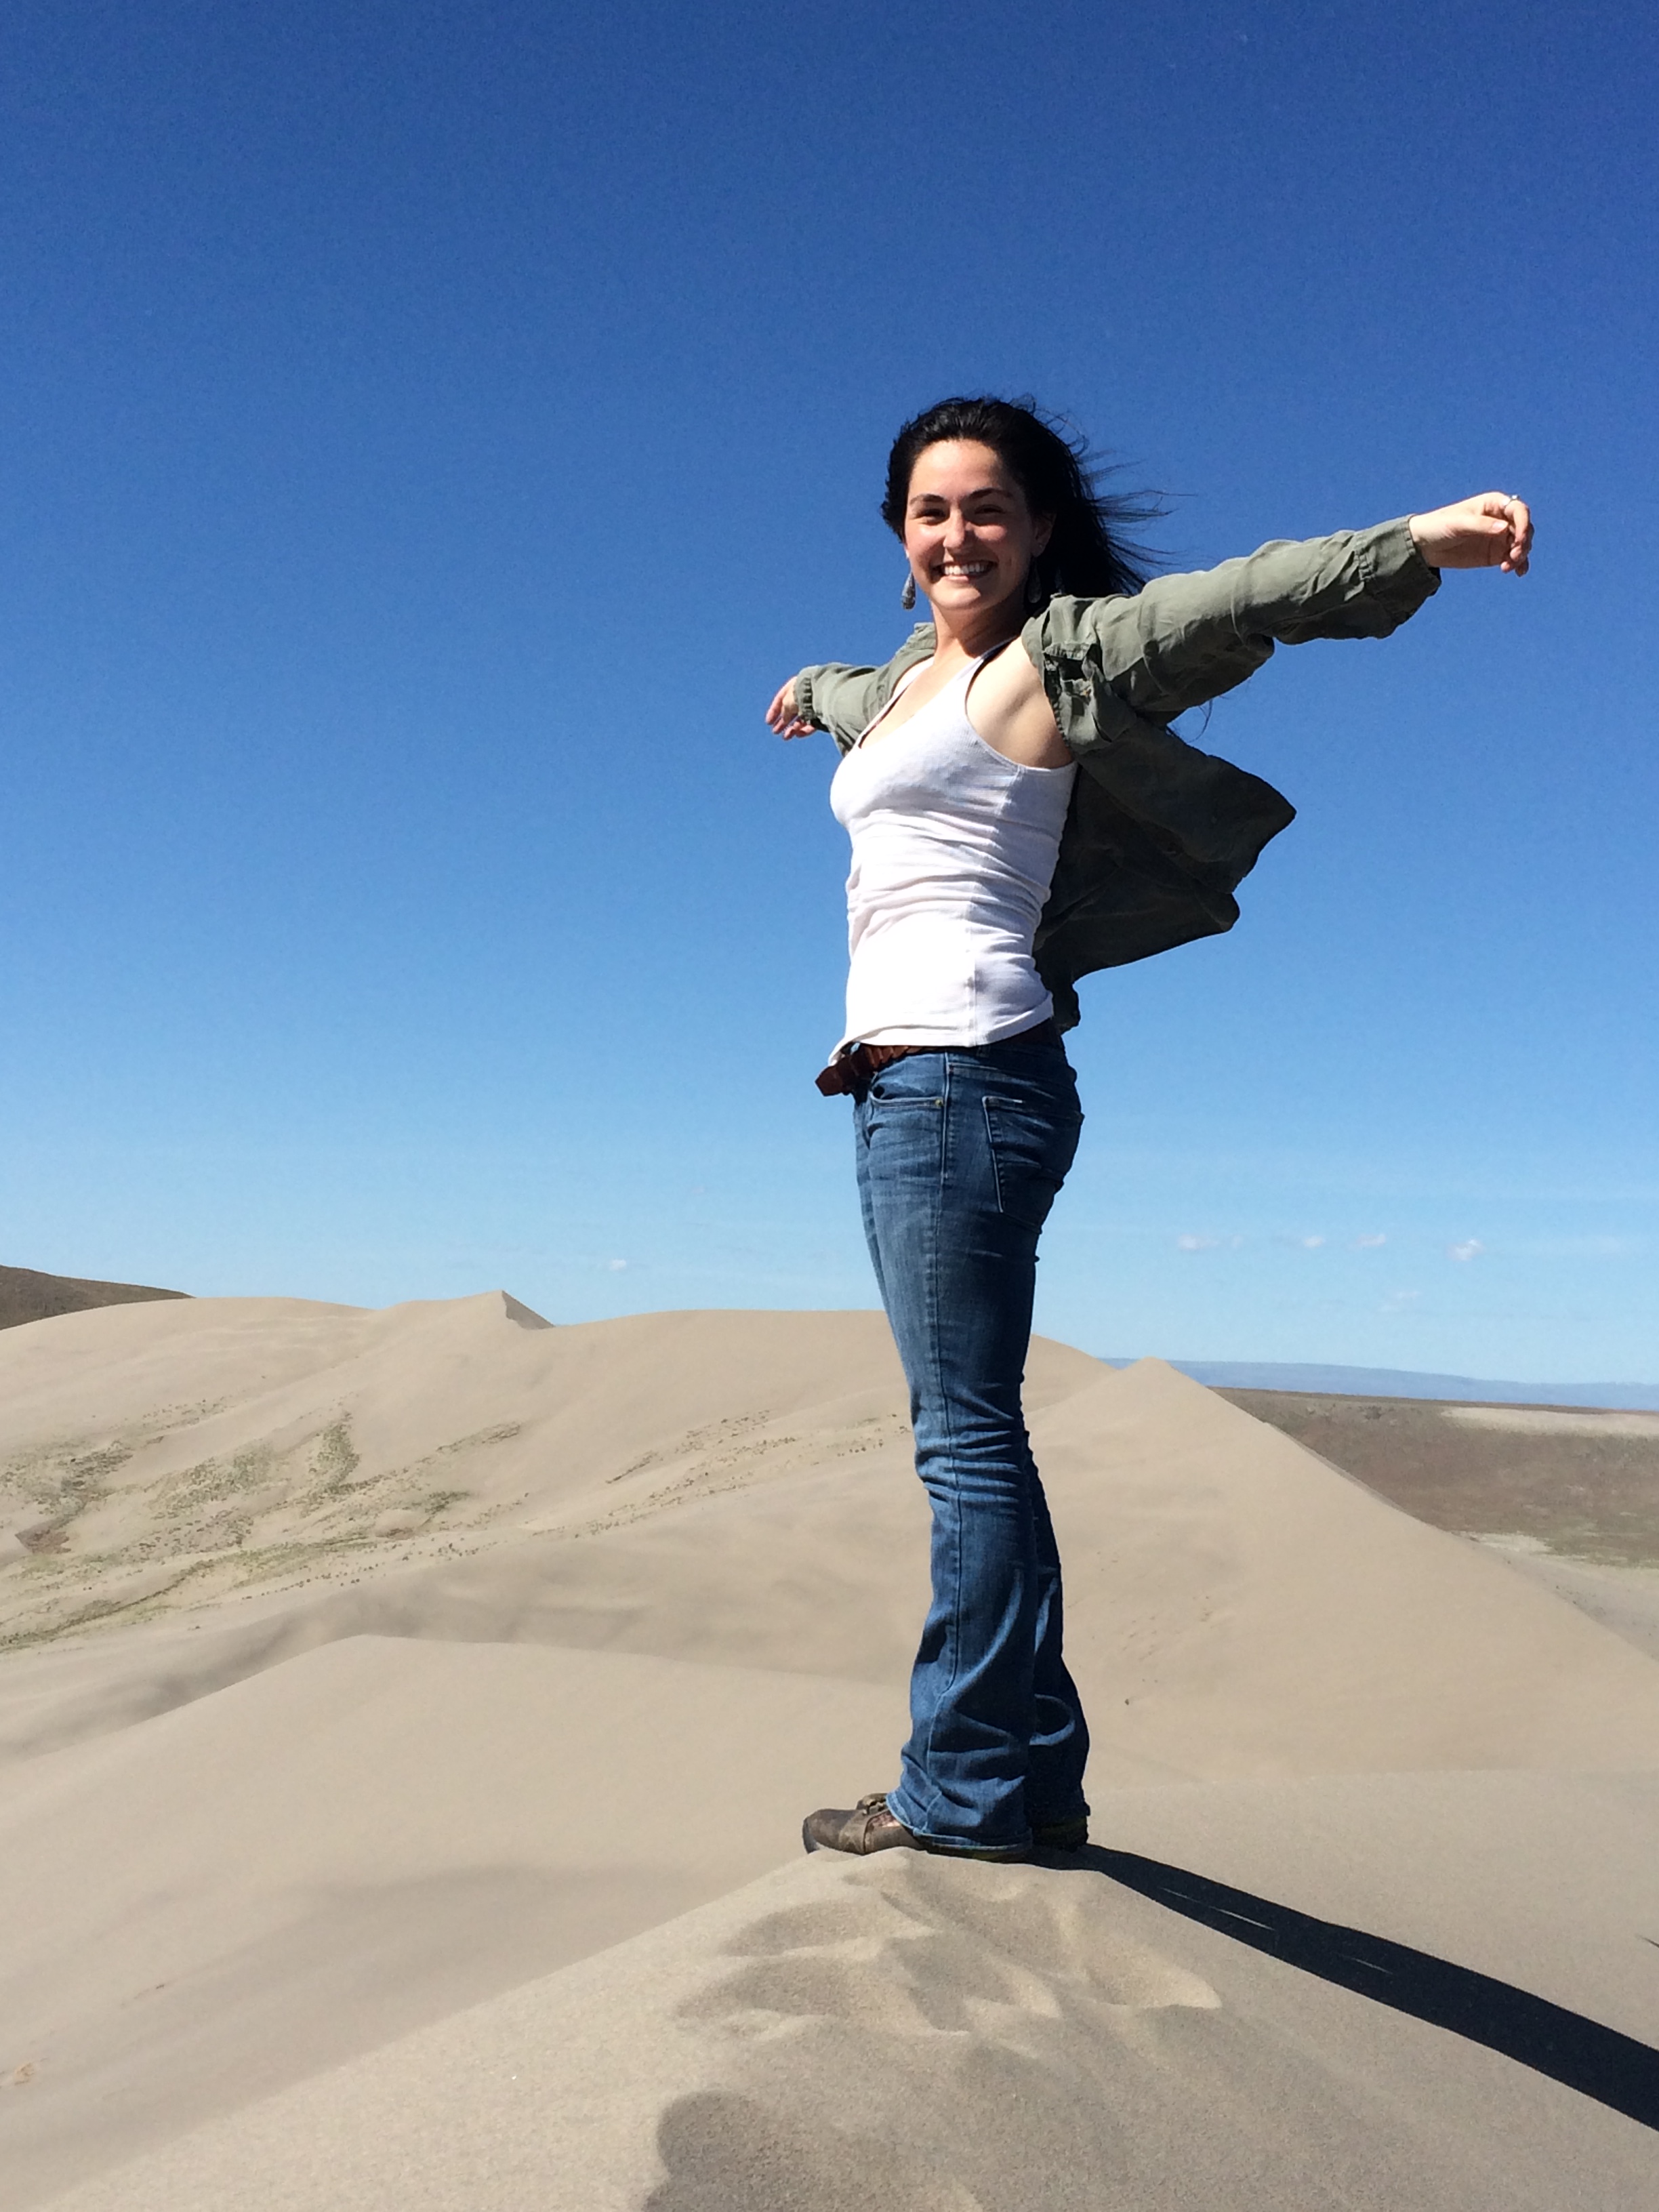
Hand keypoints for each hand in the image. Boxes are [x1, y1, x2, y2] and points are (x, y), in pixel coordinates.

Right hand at [766, 678, 814, 737]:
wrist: (820, 695)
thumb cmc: (801, 695)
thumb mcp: (786, 703)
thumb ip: (783, 712)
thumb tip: (784, 720)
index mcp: (794, 687)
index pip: (781, 700)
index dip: (774, 711)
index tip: (768, 722)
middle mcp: (803, 695)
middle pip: (791, 711)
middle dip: (783, 723)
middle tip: (775, 732)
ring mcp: (813, 705)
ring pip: (801, 719)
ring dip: (792, 729)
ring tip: (786, 737)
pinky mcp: (821, 714)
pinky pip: (811, 724)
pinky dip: (804, 730)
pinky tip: (798, 734)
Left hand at [1408, 493, 1532, 574]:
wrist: (1424, 546)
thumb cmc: (1439, 526)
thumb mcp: (1458, 524)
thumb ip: (1481, 525)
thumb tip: (1505, 528)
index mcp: (1494, 504)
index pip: (1519, 510)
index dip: (1524, 523)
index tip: (1518, 540)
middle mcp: (1501, 519)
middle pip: (1524, 528)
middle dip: (1523, 542)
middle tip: (1513, 556)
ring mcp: (1499, 537)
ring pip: (1521, 544)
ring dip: (1521, 555)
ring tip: (1507, 567)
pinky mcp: (1495, 553)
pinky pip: (1514, 558)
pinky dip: (1519, 565)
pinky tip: (1517, 572)